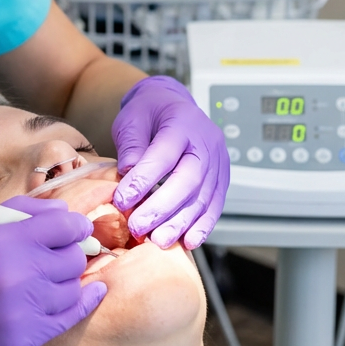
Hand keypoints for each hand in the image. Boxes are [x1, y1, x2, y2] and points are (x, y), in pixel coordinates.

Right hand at [0, 195, 105, 345]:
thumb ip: (17, 211)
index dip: (75, 225)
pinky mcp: (26, 339)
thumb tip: (61, 210)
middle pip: (74, 256)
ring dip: (67, 280)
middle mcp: (16, 273)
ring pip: (74, 287)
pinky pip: (70, 317)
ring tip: (47, 278)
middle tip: (58, 254)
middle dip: (70, 252)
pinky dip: (83, 303)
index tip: (75, 229)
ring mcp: (23, 310)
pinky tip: (87, 294)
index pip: (64, 225)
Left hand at [111, 76, 227, 249]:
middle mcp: (206, 142)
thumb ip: (131, 145)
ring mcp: (219, 160)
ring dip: (181, 223)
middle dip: (162, 208)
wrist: (172, 104)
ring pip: (203, 197)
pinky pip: (215, 204)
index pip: (164, 155)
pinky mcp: (222, 178)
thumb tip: (128, 174)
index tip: (122, 201)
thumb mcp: (132, 119)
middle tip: (138, 227)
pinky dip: (202, 225)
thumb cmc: (149, 112)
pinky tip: (188, 241)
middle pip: (189, 180)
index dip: (143, 181)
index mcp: (182, 122)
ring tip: (158, 240)